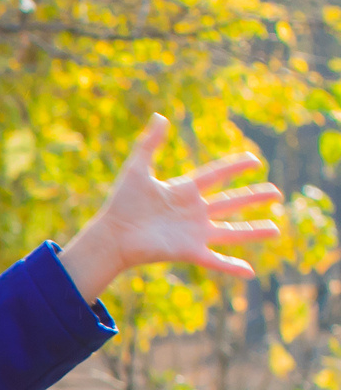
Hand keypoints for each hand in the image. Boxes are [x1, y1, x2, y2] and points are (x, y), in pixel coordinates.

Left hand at [59, 114, 281, 302]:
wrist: (111, 234)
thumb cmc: (121, 202)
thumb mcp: (137, 168)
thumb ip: (148, 143)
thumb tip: (160, 117)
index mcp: (183, 191)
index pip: (215, 175)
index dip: (234, 167)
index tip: (254, 160)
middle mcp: (193, 212)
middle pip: (230, 202)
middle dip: (253, 197)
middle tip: (276, 192)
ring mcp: (193, 232)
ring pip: (231, 232)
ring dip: (254, 231)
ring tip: (277, 229)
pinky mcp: (189, 251)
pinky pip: (215, 260)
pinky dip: (232, 267)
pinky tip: (250, 272)